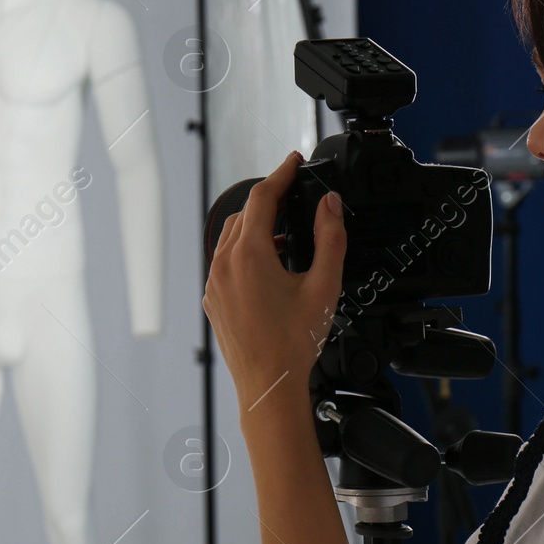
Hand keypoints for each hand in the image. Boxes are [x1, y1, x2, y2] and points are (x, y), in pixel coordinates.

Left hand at [202, 150, 346, 409]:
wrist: (269, 383)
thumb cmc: (294, 341)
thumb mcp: (324, 284)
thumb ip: (330, 238)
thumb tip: (331, 205)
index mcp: (250, 254)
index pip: (262, 197)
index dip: (281, 174)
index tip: (293, 161)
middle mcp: (225, 264)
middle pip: (245, 214)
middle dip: (270, 199)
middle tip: (294, 193)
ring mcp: (214, 282)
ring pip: (232, 237)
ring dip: (257, 226)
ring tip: (286, 233)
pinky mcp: (212, 298)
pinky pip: (225, 261)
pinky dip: (245, 251)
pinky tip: (269, 265)